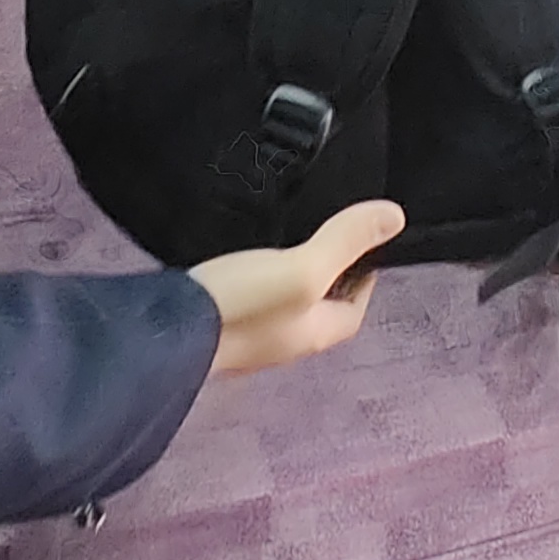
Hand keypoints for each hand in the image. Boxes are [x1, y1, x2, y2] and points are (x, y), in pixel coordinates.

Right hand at [191, 199, 405, 376]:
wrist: (164, 333)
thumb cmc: (241, 306)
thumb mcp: (301, 269)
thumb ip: (343, 242)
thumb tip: (395, 217)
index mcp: (313, 333)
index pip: (355, 310)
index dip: (365, 279)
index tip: (363, 244)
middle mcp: (284, 341)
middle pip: (318, 309)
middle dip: (326, 277)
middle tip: (323, 235)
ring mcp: (247, 338)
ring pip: (282, 305)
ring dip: (288, 278)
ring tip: (283, 238)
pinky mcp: (216, 326)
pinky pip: (248, 300)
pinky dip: (254, 279)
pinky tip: (239, 258)